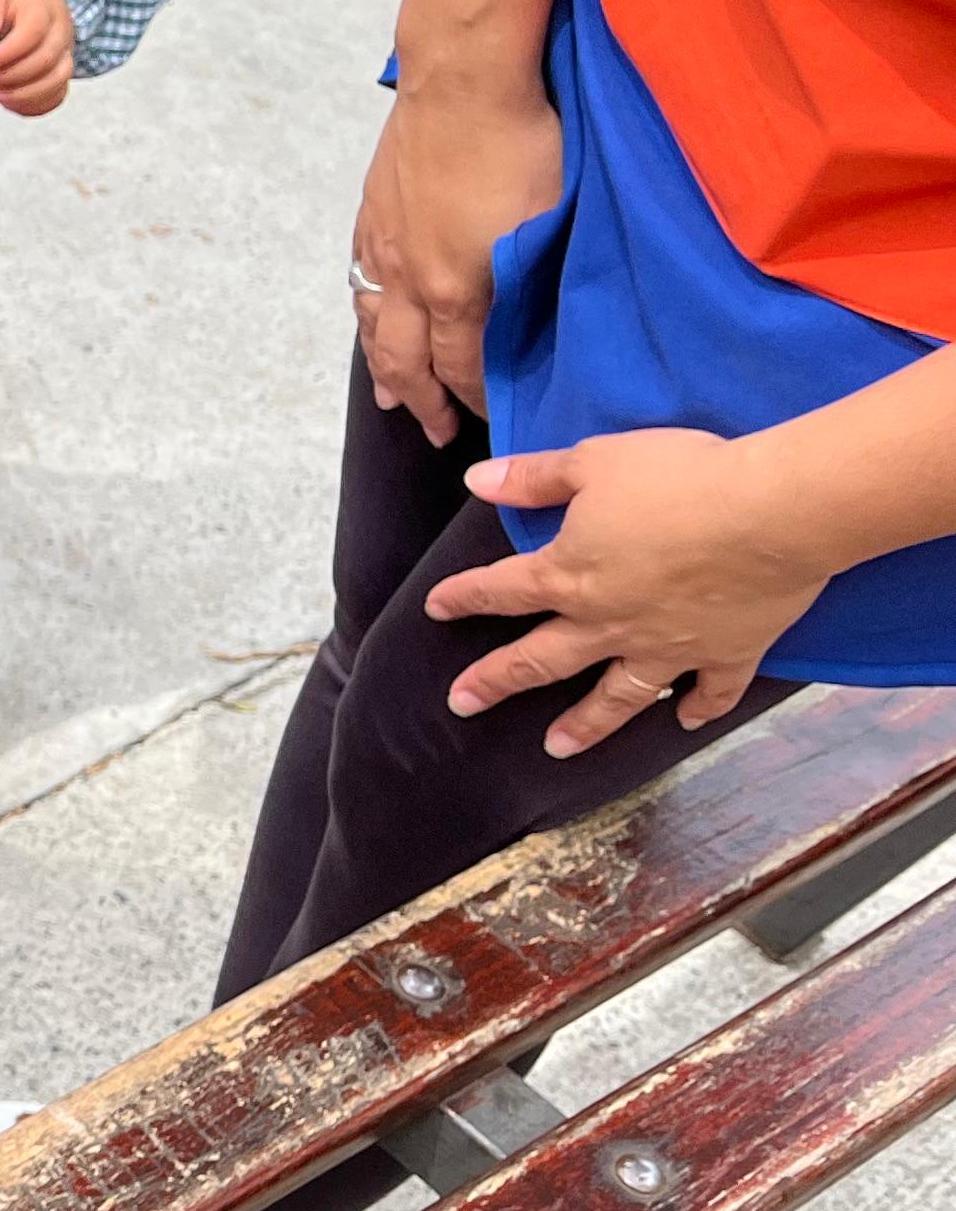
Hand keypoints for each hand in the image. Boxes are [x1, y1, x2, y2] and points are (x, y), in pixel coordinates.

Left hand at [0, 0, 76, 116]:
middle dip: (11, 76)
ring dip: (23, 95)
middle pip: (45, 60)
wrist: (38, 2)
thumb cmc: (13, 1)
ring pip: (56, 81)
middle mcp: (61, 32)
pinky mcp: (62, 72)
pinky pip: (58, 95)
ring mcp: (66, 54)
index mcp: (44, 10)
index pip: (33, 33)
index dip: (8, 53)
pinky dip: (34, 105)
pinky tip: (9, 103)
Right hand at [353, 69, 564, 445]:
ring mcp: (383, 249)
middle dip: (425, 403)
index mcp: (459, 289)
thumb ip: (533, 279)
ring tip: (393, 397)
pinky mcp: (371, 217)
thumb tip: (531, 317)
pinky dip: (367, 317)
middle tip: (437, 432)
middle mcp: (410, 281)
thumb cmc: (523, 144)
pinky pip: (359, 285)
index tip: (494, 419)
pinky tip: (373, 320)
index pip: (463, 366)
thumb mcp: (550, 222)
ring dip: (386, 370)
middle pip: (407, 363)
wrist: (463, 80)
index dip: (478, 399)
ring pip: (375, 328)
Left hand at [426, 430, 819, 753]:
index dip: (465, 597)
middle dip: (496, 681)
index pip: (502, 589)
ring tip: (556, 748)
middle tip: (462, 704)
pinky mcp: (728, 653)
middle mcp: (610, 622)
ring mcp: (669, 646)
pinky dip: (698, 708)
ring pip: (617, 695)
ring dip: (586, 724)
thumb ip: (533, 478)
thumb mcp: (593, 462)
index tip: (436, 609)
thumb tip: (476, 482)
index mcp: (571, 575)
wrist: (774, 513)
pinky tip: (685, 723)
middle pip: (541, 658)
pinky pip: (710, 691)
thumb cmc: (680, 479)